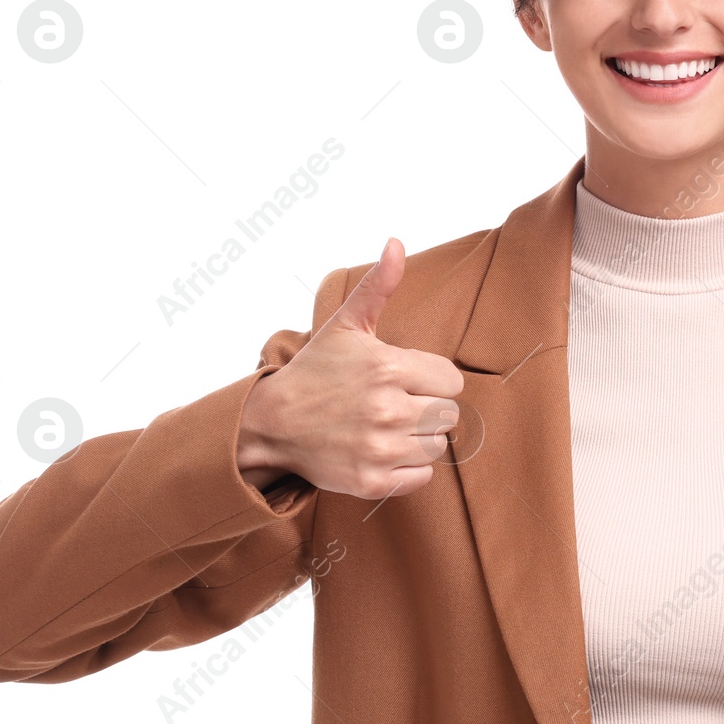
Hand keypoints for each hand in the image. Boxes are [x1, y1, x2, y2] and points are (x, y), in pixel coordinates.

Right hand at [236, 239, 464, 500]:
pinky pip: (422, 477)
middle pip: (449, 415)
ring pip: (437, 446)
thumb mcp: (347, 325)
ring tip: (385, 427)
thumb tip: (396, 242)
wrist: (270, 425)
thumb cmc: (315, 372)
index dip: (432, 380)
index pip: (453, 381)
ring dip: (418, 438)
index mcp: (389, 367)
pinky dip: (407, 468)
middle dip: (426, 408)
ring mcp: (379, 448)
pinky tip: (381, 451)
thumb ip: (379, 285)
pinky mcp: (371, 481)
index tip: (405, 380)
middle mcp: (388, 409)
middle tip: (394, 404)